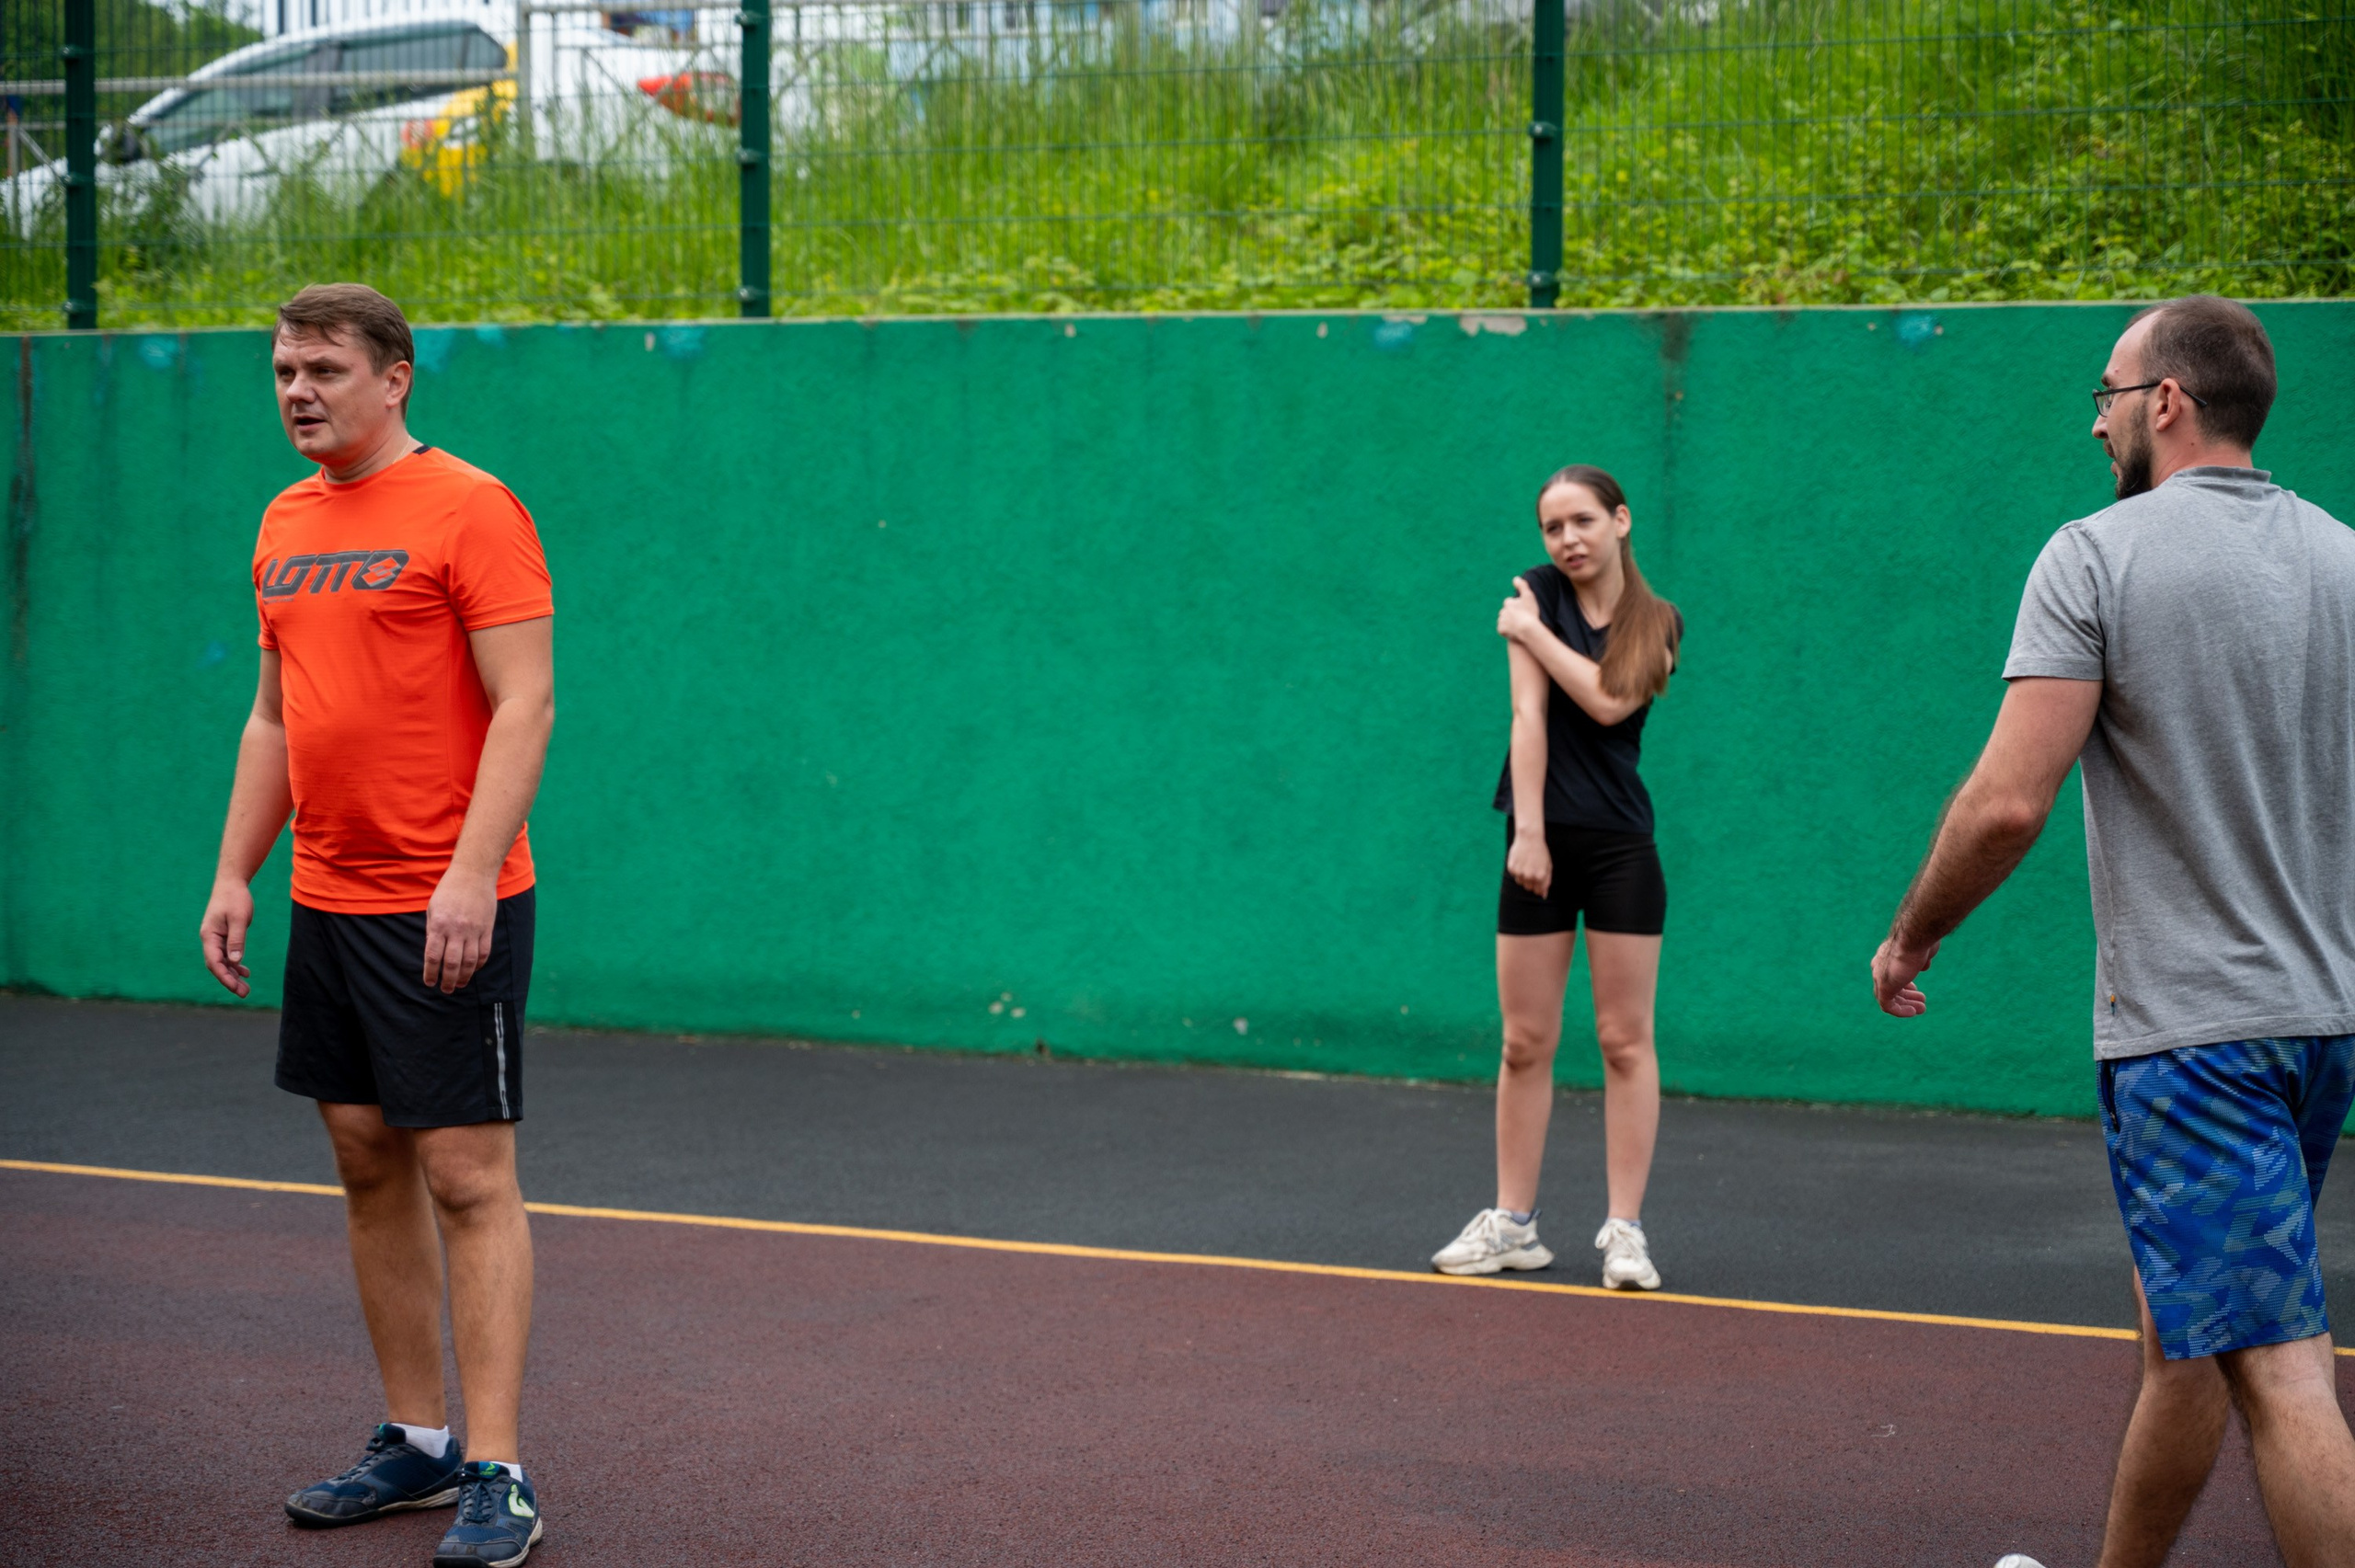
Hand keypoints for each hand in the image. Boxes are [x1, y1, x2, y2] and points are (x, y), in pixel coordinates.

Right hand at [200, 879, 256, 997]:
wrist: (232, 884)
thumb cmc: (234, 899)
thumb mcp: (238, 919)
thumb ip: (236, 940)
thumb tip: (235, 961)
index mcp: (209, 936)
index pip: (214, 962)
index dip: (223, 976)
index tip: (235, 988)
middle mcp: (210, 940)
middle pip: (217, 965)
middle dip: (229, 981)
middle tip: (244, 993)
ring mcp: (216, 939)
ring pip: (223, 962)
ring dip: (233, 975)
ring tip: (245, 989)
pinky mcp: (224, 936)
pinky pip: (228, 955)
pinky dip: (235, 965)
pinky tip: (245, 972)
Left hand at [423, 869, 498, 993]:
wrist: (474, 874)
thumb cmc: (449, 890)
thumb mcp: (433, 908)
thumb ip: (433, 931)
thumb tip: (433, 954)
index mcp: (439, 924)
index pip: (433, 956)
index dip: (430, 973)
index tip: (429, 982)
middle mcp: (457, 929)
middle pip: (452, 963)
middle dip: (448, 980)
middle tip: (445, 989)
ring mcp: (474, 930)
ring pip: (470, 961)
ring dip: (464, 976)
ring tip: (459, 984)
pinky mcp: (487, 928)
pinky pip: (484, 952)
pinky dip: (478, 964)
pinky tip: (472, 969)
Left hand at [1497, 577, 1543, 643]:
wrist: (1527, 629)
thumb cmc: (1530, 612)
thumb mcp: (1528, 597)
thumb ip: (1522, 586)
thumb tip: (1515, 578)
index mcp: (1508, 602)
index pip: (1510, 602)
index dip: (1516, 606)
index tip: (1522, 611)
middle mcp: (1503, 611)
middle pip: (1506, 612)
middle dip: (1511, 615)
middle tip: (1520, 619)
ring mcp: (1501, 621)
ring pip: (1504, 621)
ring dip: (1509, 623)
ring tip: (1518, 627)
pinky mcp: (1501, 630)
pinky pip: (1502, 630)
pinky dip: (1507, 631)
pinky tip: (1514, 632)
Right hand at [1507, 829, 1551, 898]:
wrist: (1529, 838)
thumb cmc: (1540, 851)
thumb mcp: (1548, 866)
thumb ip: (1547, 881)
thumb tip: (1543, 895)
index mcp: (1540, 876)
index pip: (1538, 891)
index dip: (1538, 887)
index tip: (1538, 880)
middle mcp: (1530, 876)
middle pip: (1529, 888)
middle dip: (1531, 882)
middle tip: (1532, 869)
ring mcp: (1520, 872)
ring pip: (1520, 882)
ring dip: (1523, 876)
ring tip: (1527, 864)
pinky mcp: (1512, 868)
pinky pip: (1514, 875)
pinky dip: (1517, 870)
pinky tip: (1521, 861)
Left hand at [1872, 934, 1938, 1016]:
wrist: (1915, 938)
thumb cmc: (1921, 940)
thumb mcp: (1922, 948)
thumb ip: (1921, 957)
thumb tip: (1923, 965)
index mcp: (1887, 955)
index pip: (1891, 972)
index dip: (1903, 982)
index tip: (1915, 988)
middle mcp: (1880, 965)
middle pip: (1890, 985)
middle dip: (1906, 995)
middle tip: (1921, 1001)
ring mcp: (1880, 976)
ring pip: (1889, 996)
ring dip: (1905, 1004)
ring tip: (1921, 1009)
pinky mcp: (1883, 988)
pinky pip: (1887, 1005)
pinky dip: (1900, 1010)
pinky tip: (1913, 1012)